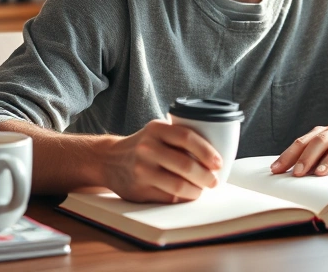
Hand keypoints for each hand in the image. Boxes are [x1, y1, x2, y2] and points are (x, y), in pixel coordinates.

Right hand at [102, 119, 222, 202]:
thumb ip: (179, 135)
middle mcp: (147, 148)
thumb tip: (217, 148)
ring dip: (196, 190)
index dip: (207, 152)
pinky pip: (168, 198)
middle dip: (206, 176)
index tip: (219, 163)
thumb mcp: (156, 131)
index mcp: (156, 129)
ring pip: (178, 186)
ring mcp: (141, 170)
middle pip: (186, 165)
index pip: (187, 138)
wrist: (108, 160)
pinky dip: (182, 198)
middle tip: (214, 180)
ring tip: (202, 189)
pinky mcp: (138, 190)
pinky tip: (187, 195)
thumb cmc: (142, 145)